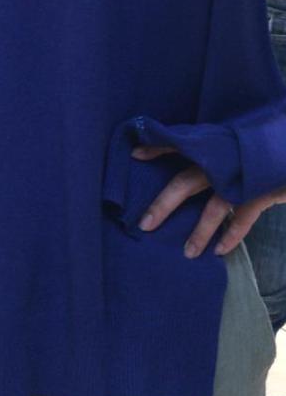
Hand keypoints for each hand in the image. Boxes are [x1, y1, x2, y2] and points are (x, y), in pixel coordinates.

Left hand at [130, 144, 285, 256]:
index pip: (179, 143)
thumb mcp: (234, 142)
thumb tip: (184, 159)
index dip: (157, 148)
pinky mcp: (260, 193)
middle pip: (186, 182)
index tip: (135, 155)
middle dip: (164, 204)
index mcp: (213, 146)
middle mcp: (222, 162)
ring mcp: (240, 179)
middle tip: (144, 225)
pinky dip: (232, 235)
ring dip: (200, 232)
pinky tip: (220, 251)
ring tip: (187, 254)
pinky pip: (243, 219)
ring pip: (214, 208)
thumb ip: (212, 148)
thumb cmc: (258, 148)